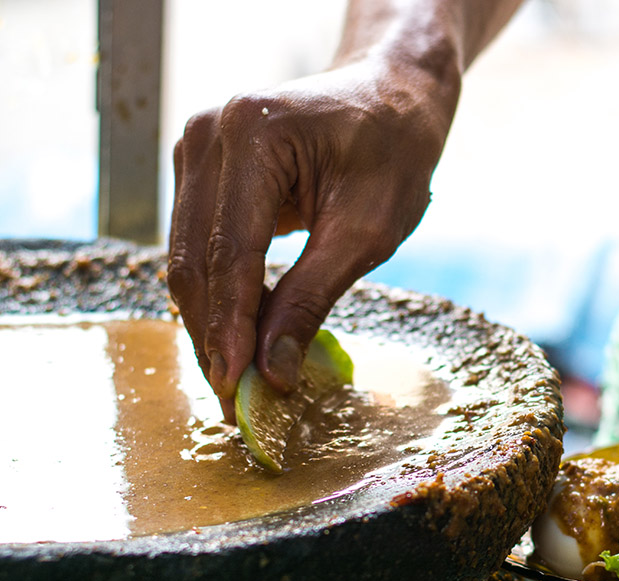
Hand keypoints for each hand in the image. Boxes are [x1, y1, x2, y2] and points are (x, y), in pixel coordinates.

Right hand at [167, 59, 453, 419]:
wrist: (391, 99)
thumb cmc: (393, 155)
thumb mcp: (367, 233)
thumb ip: (312, 298)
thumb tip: (270, 373)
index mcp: (251, 136)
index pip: (228, 252)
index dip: (231, 328)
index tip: (237, 390)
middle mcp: (208, 134)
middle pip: (194, 261)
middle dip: (215, 337)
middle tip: (235, 406)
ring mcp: (197, 149)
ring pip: (188, 260)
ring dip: (212, 324)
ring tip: (238, 385)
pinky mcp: (202, 172)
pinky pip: (201, 247)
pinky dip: (221, 297)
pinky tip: (242, 341)